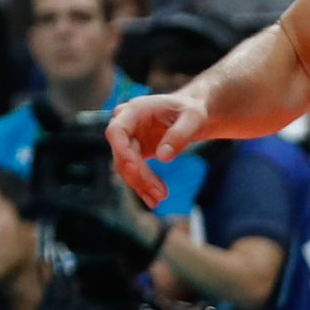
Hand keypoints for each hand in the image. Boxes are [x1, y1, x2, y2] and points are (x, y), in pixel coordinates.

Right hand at [106, 90, 207, 205]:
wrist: (189, 113)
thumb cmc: (190, 111)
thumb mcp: (193, 118)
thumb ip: (179, 135)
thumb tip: (163, 157)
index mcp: (134, 110)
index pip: (116, 131)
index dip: (121, 151)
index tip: (136, 168)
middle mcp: (126, 124)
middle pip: (121, 153)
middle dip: (138, 175)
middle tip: (160, 193)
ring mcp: (128, 139)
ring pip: (125, 166)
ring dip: (140, 184)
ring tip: (159, 198)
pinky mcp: (135, 151)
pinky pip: (133, 171)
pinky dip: (142, 185)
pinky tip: (153, 199)